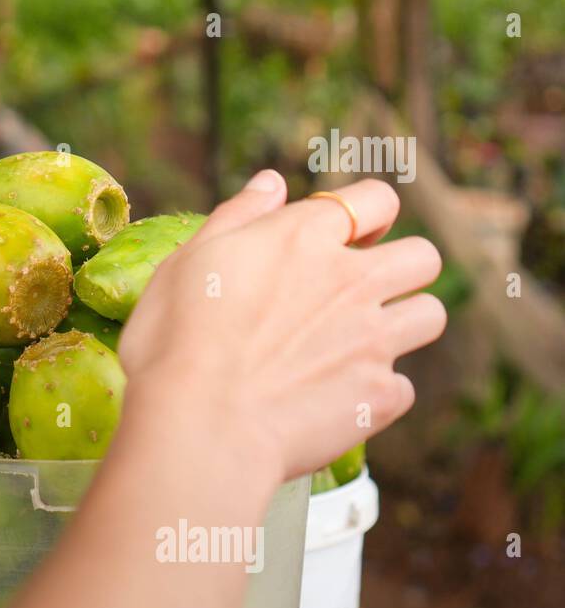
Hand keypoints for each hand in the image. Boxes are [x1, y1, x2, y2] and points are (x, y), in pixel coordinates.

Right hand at [118, 170, 445, 481]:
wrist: (199, 425)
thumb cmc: (177, 340)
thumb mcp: (188, 260)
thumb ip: (237, 216)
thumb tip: (271, 182)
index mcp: (305, 237)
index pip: (377, 199)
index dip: (366, 214)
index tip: (348, 235)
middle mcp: (354, 281)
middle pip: (423, 257)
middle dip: (400, 268)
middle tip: (360, 292)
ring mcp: (375, 340)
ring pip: (430, 315)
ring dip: (402, 324)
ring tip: (359, 343)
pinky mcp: (380, 395)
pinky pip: (402, 385)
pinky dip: (375, 391)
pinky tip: (337, 398)